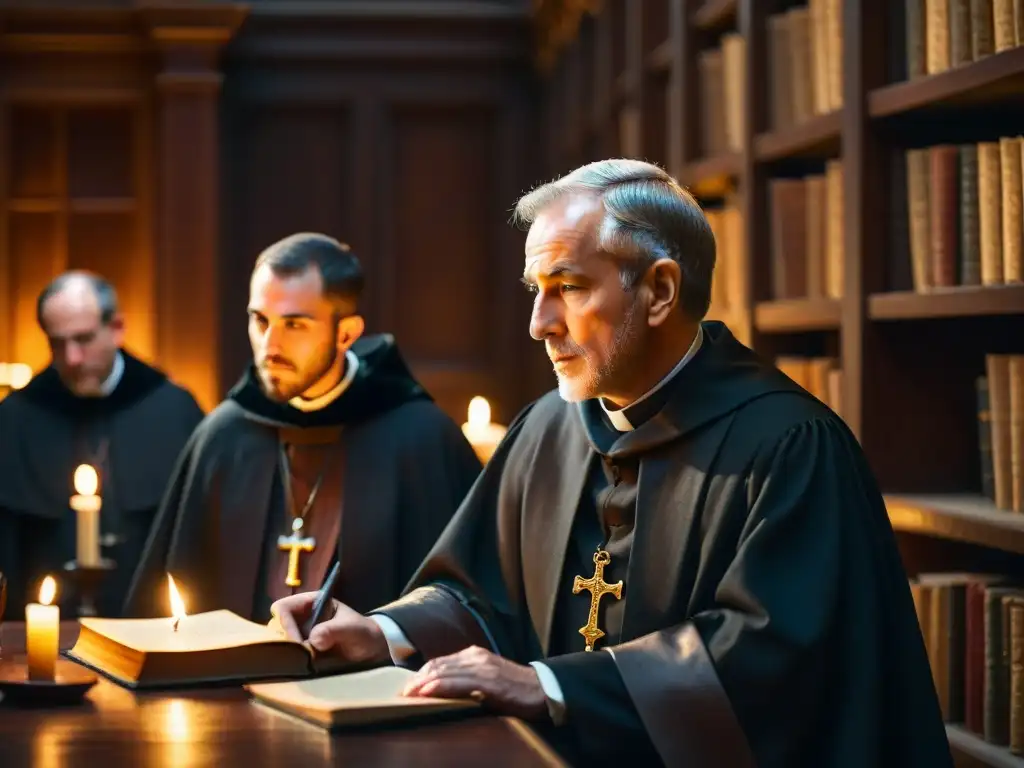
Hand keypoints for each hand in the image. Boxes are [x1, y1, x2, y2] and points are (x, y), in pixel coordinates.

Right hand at [269, 591, 389, 664]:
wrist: (372, 650)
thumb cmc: (363, 633)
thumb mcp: (352, 629)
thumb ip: (334, 630)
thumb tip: (314, 640)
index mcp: (311, 602)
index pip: (283, 608)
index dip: (285, 624)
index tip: (298, 643)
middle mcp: (301, 617)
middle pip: (276, 626)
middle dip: (284, 642)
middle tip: (299, 657)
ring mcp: (300, 635)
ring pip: (279, 643)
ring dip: (288, 654)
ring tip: (303, 664)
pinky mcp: (301, 651)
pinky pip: (288, 656)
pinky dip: (292, 663)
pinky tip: (303, 669)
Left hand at [402, 645, 547, 720]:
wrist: (542, 689)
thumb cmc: (514, 688)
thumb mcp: (487, 679)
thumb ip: (468, 680)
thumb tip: (444, 691)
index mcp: (474, 655)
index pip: (440, 662)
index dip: (421, 674)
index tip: (408, 686)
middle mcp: (475, 656)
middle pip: (438, 665)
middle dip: (417, 679)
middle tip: (402, 692)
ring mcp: (482, 667)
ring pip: (444, 672)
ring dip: (423, 684)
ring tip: (408, 694)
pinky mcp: (488, 680)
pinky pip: (458, 682)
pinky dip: (439, 686)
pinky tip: (427, 692)